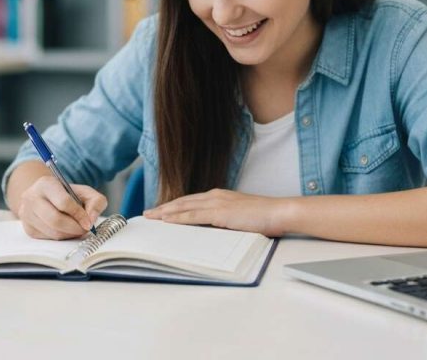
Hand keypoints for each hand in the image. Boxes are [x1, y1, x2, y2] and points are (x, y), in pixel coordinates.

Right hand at [17, 176, 107, 239]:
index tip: (89, 222)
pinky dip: (62, 237)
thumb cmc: (67, 195)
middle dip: (75, 228)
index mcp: (46, 184)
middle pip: (56, 220)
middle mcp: (32, 198)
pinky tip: (66, 230)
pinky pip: (49, 239)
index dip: (79, 215)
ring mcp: (27, 214)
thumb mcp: (85, 192)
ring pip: (53, 233)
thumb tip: (91, 220)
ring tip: (77, 229)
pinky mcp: (28, 229)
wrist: (44, 197)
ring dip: (70, 235)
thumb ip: (96, 202)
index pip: (63, 202)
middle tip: (84, 229)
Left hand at [143, 189, 289, 235]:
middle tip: (147, 213)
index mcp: (220, 196)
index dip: (174, 206)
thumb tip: (213, 229)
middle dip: (164, 208)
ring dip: (165, 212)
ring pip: (184, 207)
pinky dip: (178, 218)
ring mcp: (217, 203)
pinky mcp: (220, 212)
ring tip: (151, 217)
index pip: (191, 201)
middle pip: (183, 202)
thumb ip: (225, 220)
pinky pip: (194, 216)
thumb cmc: (264, 217)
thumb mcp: (240, 217)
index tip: (161, 211)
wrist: (279, 212)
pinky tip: (167, 221)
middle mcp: (215, 196)